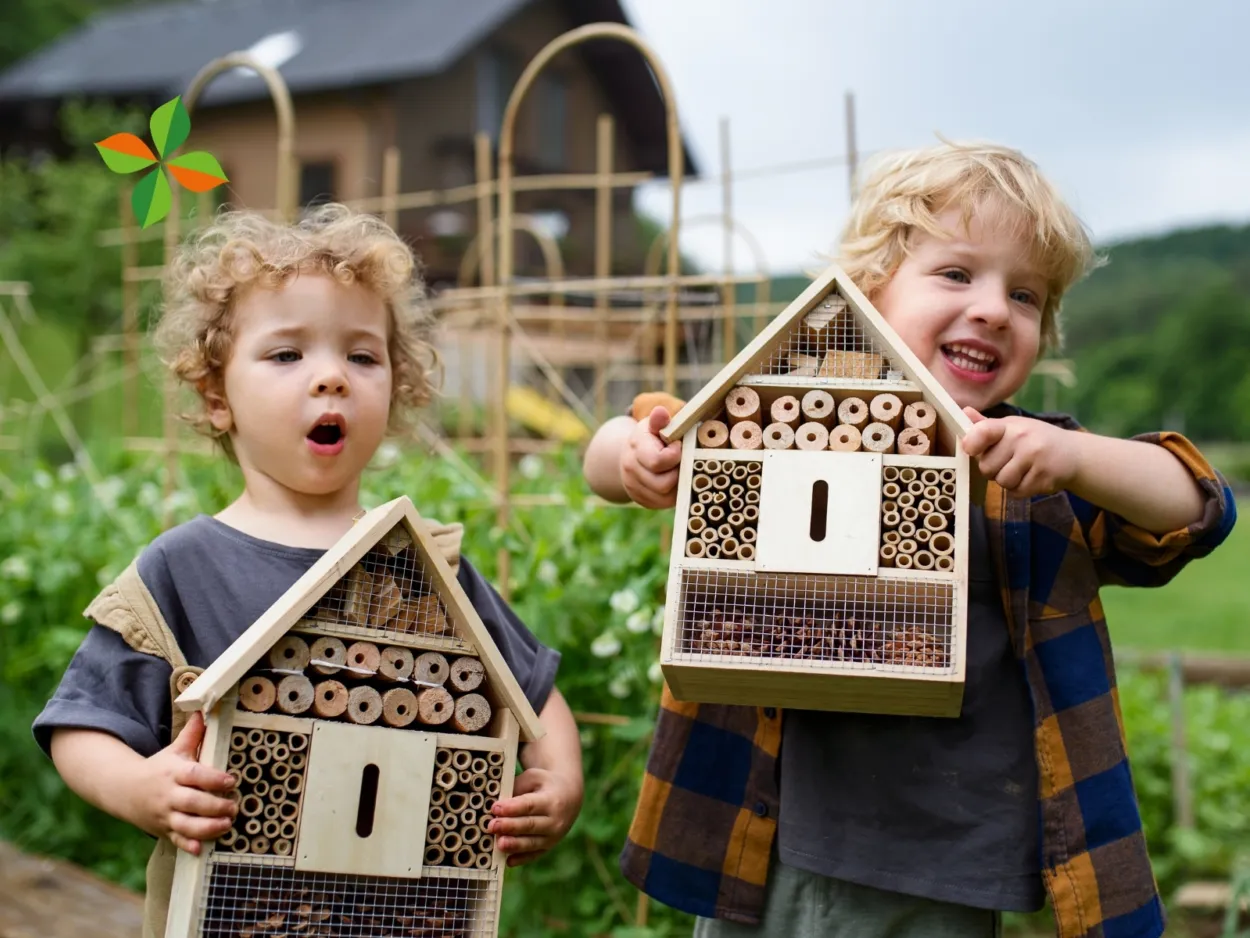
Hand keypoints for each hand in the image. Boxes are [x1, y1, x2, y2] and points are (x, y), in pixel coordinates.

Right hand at [128, 711, 236, 854]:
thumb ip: (192, 734)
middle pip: (192, 803)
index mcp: (174, 773)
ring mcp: (165, 815)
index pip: (195, 775)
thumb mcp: (174, 749)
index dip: (213, 779)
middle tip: (234, 806)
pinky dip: (187, 846)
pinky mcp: (163, 830)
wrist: (123, 790)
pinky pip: (175, 841)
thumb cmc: (158, 768)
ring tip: (227, 825)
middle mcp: (169, 795)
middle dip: (215, 806)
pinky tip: (200, 850)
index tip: (231, 780)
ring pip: (186, 825)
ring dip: (207, 828)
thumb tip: (205, 709)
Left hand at [488, 766, 582, 866]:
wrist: (569, 797)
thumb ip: (516, 790)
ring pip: (532, 842)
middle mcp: (555, 820)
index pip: (530, 805)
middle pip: (530, 825)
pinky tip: (508, 861)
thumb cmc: (544, 785)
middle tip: (491, 826)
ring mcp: (553, 836)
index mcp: (551, 800)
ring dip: (515, 845)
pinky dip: (521, 859)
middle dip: (510, 826)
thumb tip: (495, 806)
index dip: (512, 808)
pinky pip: (534, 855)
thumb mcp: (533, 779)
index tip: (495, 808)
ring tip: (499, 844)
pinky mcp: (548, 847)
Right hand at [621, 406, 681, 507]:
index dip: (675, 455)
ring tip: (682, 470)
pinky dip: (674, 495)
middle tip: (684, 461)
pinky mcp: (642, 500)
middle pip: (664, 483)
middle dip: (679, 473)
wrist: (631, 455)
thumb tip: (660, 412)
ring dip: (679, 485)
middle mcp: (631, 469)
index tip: (679, 446)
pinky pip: (664, 504)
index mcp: (636, 447)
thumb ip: (659, 421)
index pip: (657, 461)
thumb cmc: (650, 437)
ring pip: (666, 497)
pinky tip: (677, 481)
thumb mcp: (654, 425)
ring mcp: (635, 487)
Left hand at [961, 407, 1078, 497]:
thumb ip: (986, 425)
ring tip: (1021, 470)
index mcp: (1011, 426)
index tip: (971, 449)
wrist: (1074, 455)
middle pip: (986, 467)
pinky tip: (1031, 477)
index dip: (971, 443)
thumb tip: (964, 412)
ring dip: (1007, 481)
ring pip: (1001, 482)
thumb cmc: (1035, 440)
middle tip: (1008, 462)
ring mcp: (1034, 458)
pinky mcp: (1044, 478)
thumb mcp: (1014, 427)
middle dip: (993, 469)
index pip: (982, 432)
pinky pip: (1016, 492)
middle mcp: (1022, 439)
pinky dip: (1020, 489)